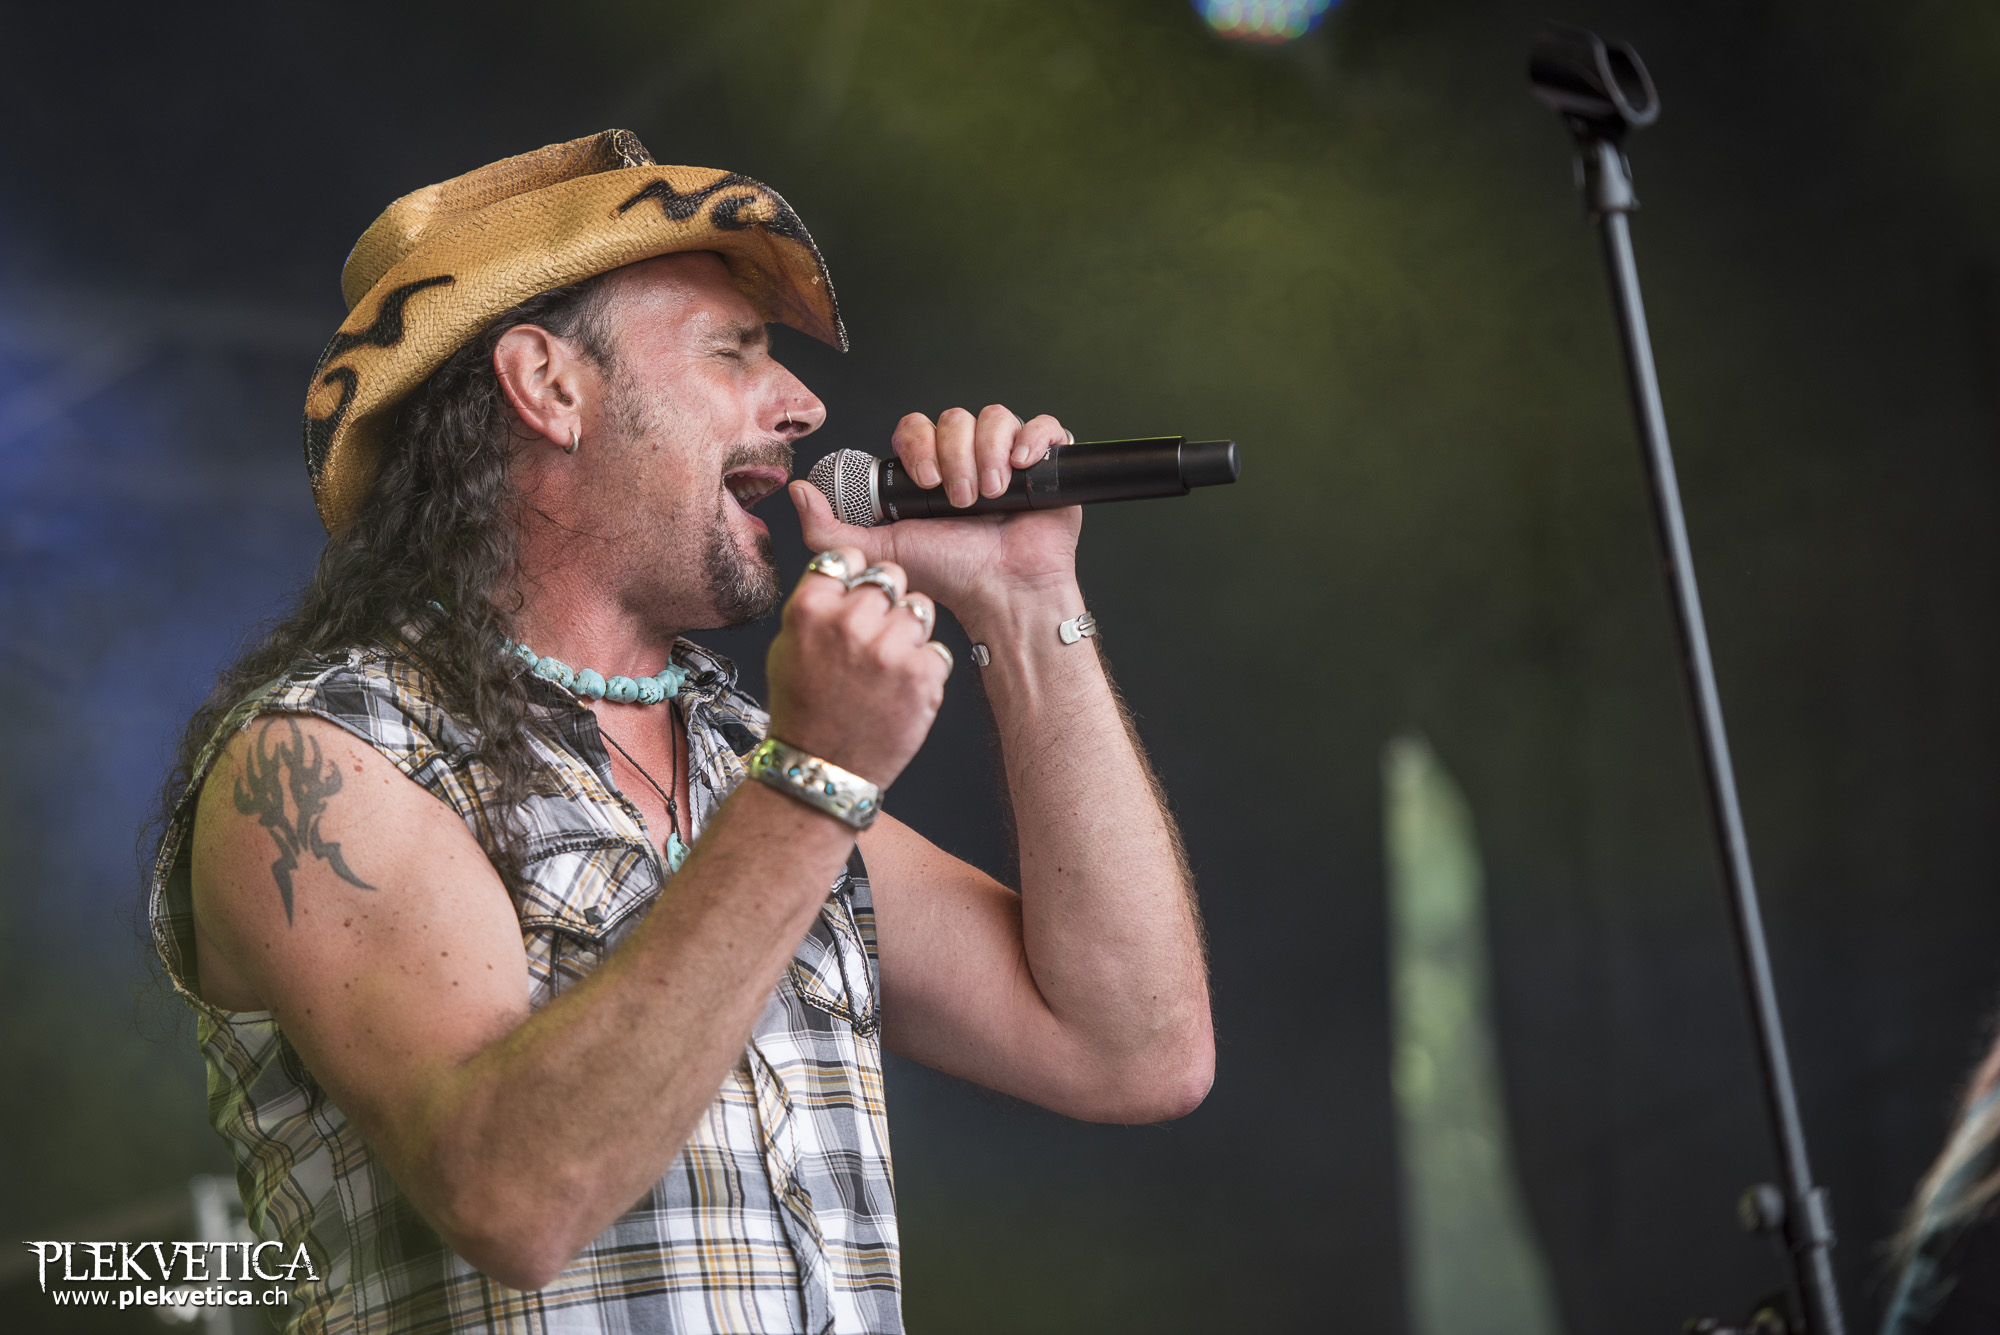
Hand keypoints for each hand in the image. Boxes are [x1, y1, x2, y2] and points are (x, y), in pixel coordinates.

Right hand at [764, 550, 949, 789]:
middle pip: (890, 577)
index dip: (857, 574)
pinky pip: (937, 649)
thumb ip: (816, 604)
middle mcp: (849, 623)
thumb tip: (843, 574)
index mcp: (810, 610)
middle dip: (887, 602)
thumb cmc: (803, 712)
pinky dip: (925, 668)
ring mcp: (888, 649)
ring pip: (920, 609)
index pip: (848, 557)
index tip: (858, 590)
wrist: (823, 768)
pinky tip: (900, 689)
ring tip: (888, 666)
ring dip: (911, 632)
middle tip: (874, 637)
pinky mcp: (921, 675)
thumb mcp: (788, 647)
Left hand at [788, 405, 1081, 617]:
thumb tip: (797, 489)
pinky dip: (1032, 439)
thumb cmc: (949, 575)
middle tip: (957, 499)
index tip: (925, 483)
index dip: (920, 446)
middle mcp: (968, 459)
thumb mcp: (878, 550)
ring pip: (995, 417)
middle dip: (954, 456)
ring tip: (989, 495)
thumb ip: (828, 528)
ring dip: (987, 454)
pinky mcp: (1047, 466)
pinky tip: (1021, 468)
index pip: (918, 426)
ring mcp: (1008, 460)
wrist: (1001, 595)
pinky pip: (1043, 427)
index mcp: (930, 469)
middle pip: (956, 418)